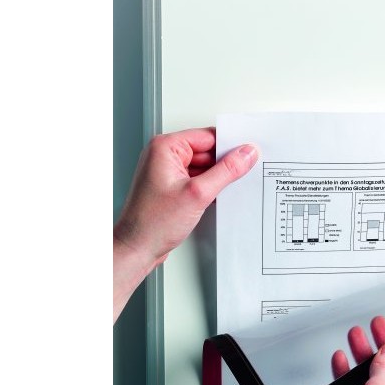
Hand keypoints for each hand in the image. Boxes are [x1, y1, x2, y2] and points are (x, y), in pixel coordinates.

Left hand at [114, 127, 258, 271]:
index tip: (247, 155)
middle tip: (237, 178)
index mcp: (165, 147)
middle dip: (223, 165)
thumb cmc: (152, 222)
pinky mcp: (171, 187)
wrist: (137, 248)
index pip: (207, 136)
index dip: (229, 146)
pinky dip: (208, 188)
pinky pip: (196, 180)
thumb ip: (226, 171)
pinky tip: (212, 200)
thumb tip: (245, 154)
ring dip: (215, 179)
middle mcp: (163, 156)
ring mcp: (166, 172)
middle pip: (206, 152)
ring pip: (203, 167)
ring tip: (217, 193)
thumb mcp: (198, 193)